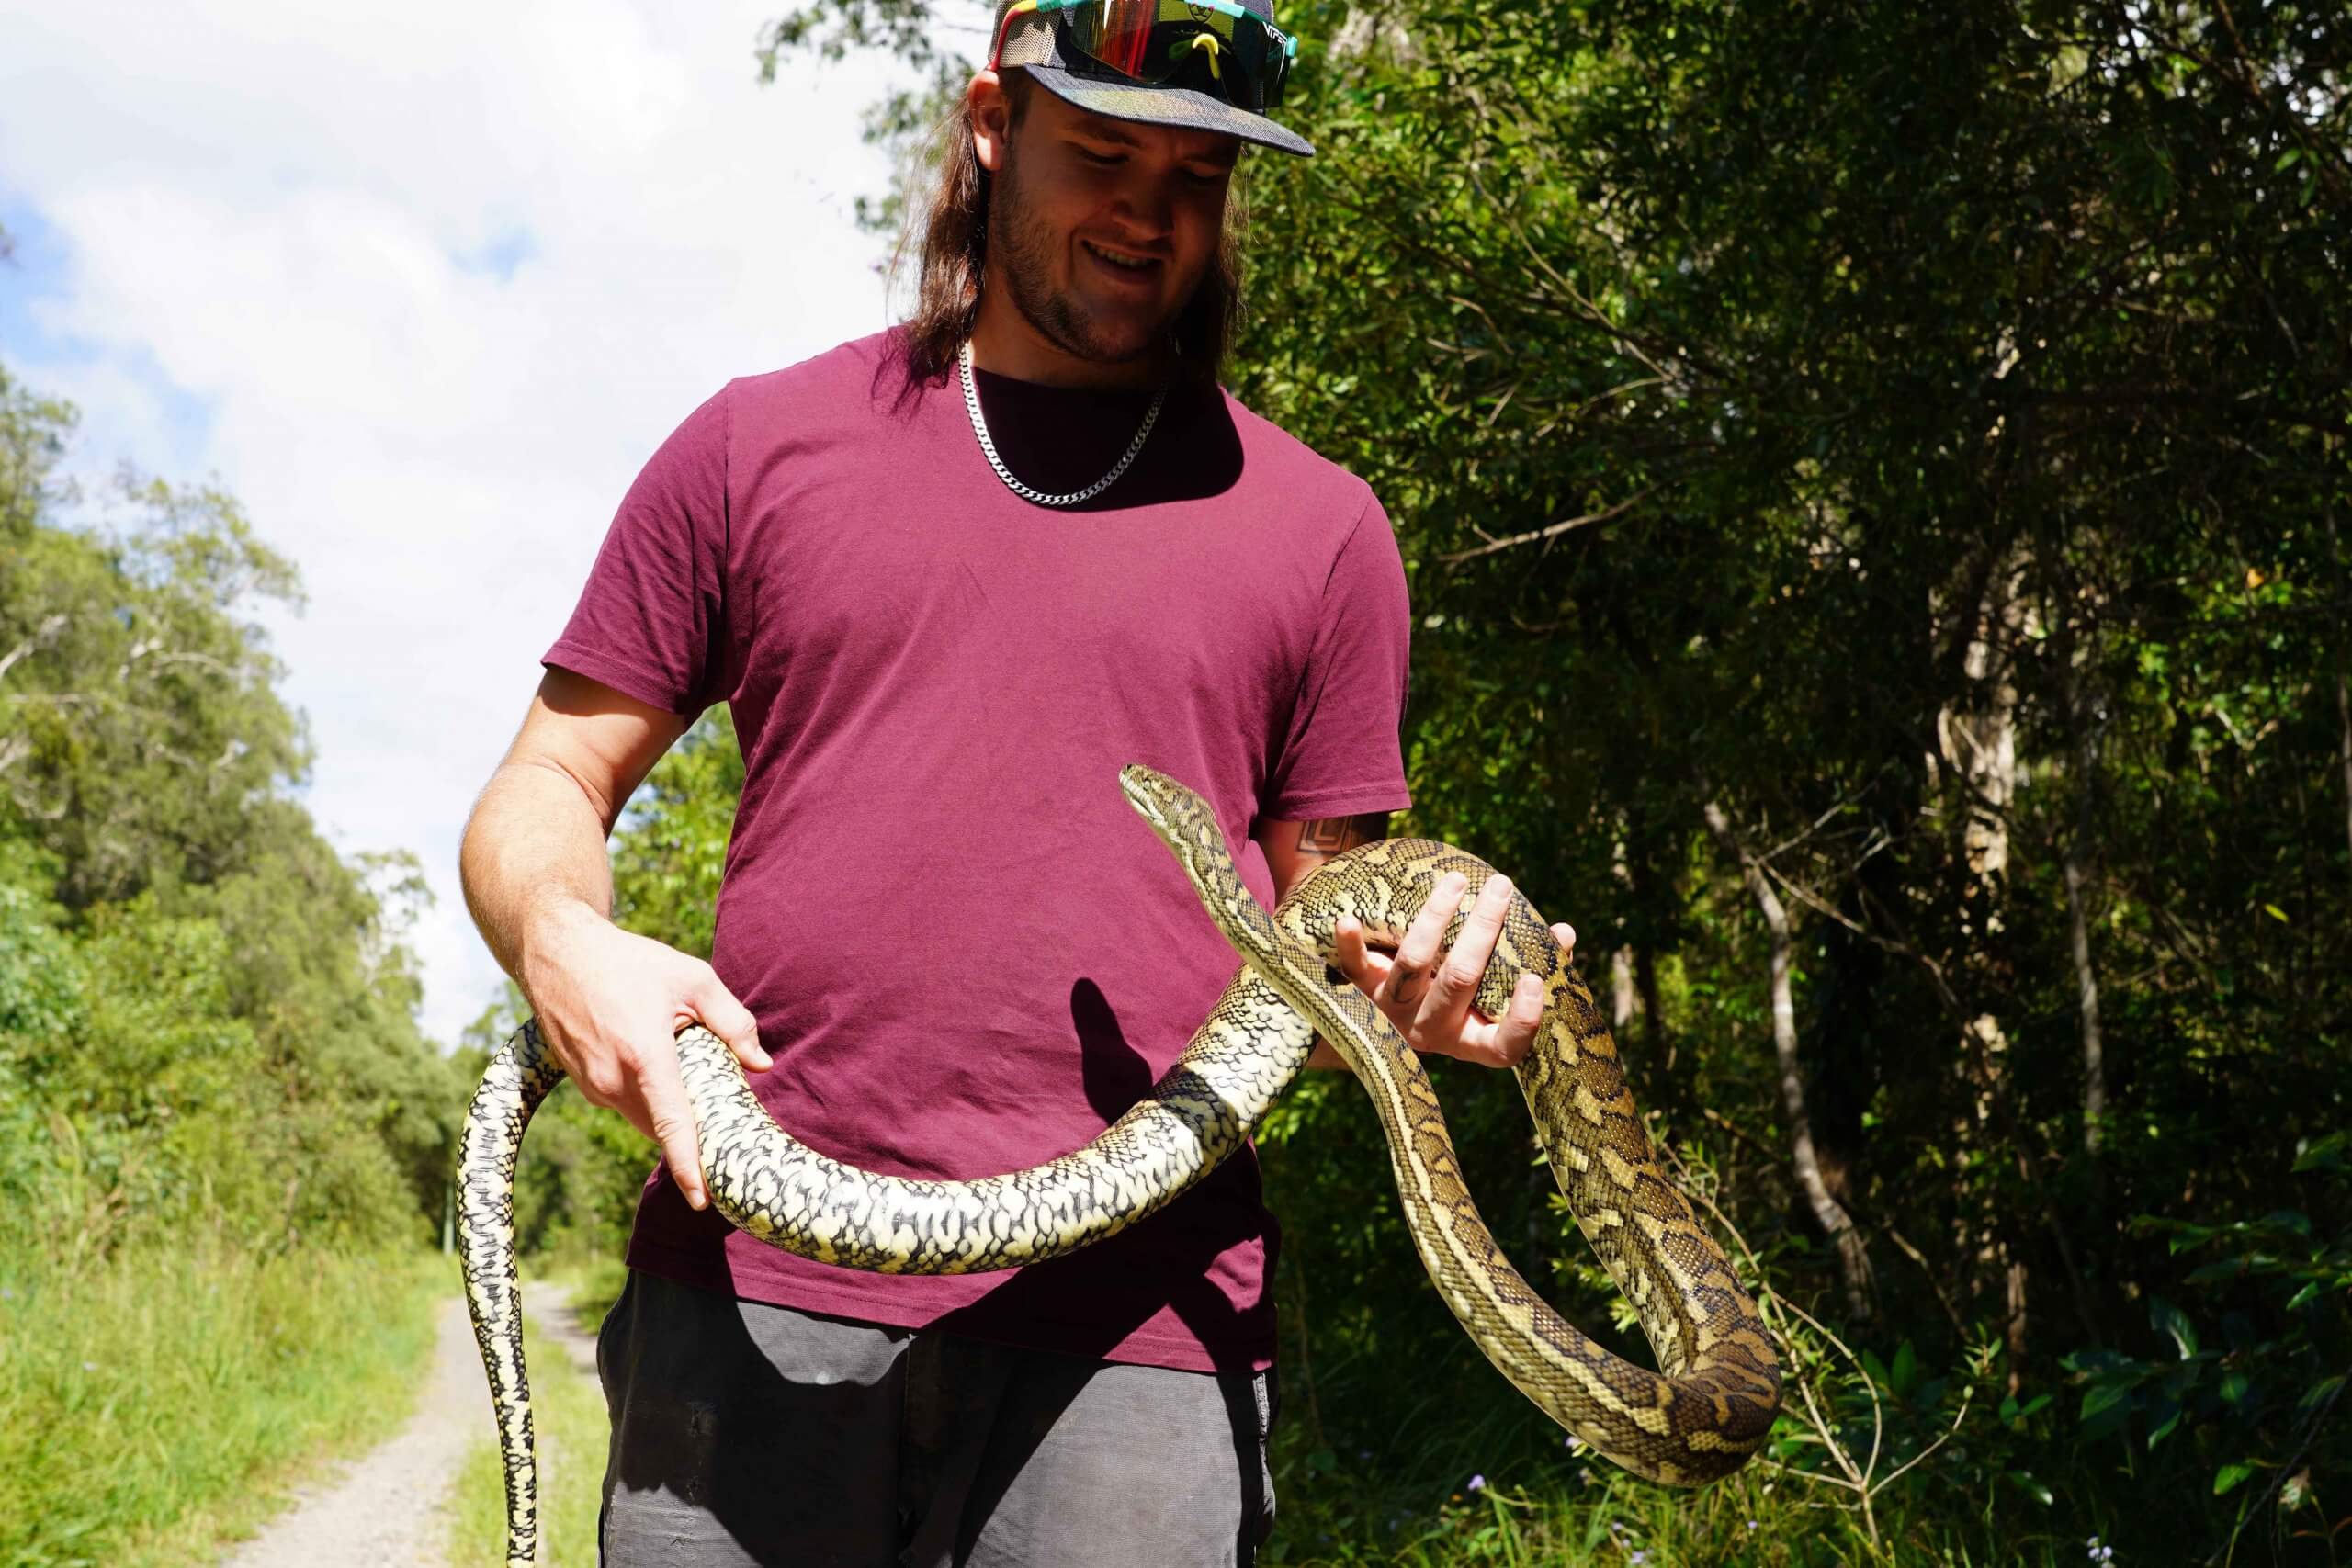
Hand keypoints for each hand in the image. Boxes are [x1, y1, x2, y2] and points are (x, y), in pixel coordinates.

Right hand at [519, 902, 768, 1210]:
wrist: (556, 951)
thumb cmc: (629, 961)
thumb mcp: (693, 978)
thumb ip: (733, 1022)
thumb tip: (762, 1064)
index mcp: (645, 1055)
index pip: (673, 1124)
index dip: (688, 1165)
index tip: (701, 1199)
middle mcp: (611, 1078)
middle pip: (661, 1125)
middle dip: (689, 1129)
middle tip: (720, 1113)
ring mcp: (590, 1084)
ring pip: (640, 1116)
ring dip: (665, 1109)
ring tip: (684, 1072)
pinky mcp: (579, 1082)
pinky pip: (621, 1102)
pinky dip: (643, 1095)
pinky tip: (651, 1062)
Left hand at [1331, 871, 1574, 1067]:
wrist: (1371, 1020)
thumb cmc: (1451, 993)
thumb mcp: (1489, 988)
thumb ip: (1528, 963)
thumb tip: (1564, 934)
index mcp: (1470, 1038)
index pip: (1504, 1047)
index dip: (1522, 1019)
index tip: (1534, 980)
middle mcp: (1430, 1030)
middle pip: (1459, 980)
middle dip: (1482, 930)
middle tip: (1501, 887)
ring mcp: (1391, 1013)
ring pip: (1415, 963)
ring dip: (1436, 917)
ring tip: (1456, 881)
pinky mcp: (1357, 991)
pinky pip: (1351, 968)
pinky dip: (1349, 945)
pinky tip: (1347, 920)